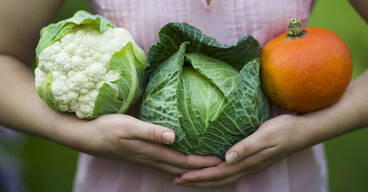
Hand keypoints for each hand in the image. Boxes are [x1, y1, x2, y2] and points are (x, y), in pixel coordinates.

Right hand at [67, 114, 220, 174]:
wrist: (87, 137)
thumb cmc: (107, 128)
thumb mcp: (128, 126)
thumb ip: (150, 131)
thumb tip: (173, 137)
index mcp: (151, 151)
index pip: (182, 160)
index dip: (201, 162)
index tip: (220, 162)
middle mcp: (151, 158)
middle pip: (181, 168)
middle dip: (200, 170)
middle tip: (219, 168)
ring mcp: (145, 158)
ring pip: (173, 168)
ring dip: (190, 170)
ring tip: (205, 169)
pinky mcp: (141, 155)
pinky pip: (164, 164)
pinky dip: (177, 166)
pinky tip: (180, 165)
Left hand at [175, 114, 313, 186]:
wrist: (303, 131)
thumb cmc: (285, 130)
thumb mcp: (265, 136)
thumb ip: (247, 147)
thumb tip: (227, 158)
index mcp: (247, 162)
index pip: (218, 173)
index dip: (199, 176)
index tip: (181, 176)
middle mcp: (247, 166)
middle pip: (217, 179)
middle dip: (197, 181)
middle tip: (177, 180)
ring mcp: (250, 164)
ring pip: (223, 177)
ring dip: (205, 179)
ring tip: (190, 178)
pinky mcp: (252, 159)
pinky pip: (230, 170)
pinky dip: (216, 172)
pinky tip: (211, 168)